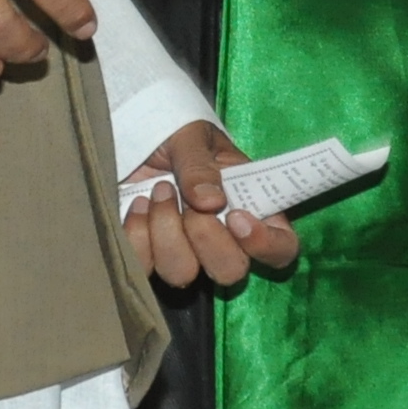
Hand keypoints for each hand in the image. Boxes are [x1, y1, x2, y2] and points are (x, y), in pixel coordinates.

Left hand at [121, 120, 302, 287]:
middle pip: (231, 271)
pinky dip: (138, 234)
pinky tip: (138, 206)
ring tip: (159, 192)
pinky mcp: (146, 257)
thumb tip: (211, 202)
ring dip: (166, 230)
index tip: (236, 217)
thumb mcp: (191, 137)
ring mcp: (182, 253)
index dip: (266, 244)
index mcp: (248, 207)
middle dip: (206, 237)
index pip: (281, 247)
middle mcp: (220, 239)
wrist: (126, 134)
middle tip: (188, 201)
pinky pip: (145, 267)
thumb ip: (200, 165)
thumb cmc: (171, 135)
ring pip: (182, 274)